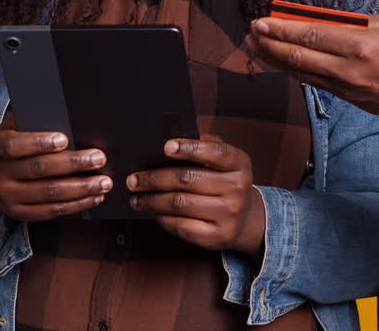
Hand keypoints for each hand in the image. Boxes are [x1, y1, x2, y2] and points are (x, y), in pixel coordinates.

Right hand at [0, 111, 110, 221]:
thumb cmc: (15, 146)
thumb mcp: (15, 128)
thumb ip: (34, 120)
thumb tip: (65, 112)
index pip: (14, 145)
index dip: (38, 142)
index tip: (64, 139)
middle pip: (39, 169)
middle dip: (73, 164)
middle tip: (99, 158)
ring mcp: (8, 196)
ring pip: (49, 193)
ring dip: (81, 188)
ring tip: (103, 182)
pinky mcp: (19, 213)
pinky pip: (51, 211)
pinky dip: (76, 205)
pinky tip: (94, 197)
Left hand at [125, 139, 264, 256]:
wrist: (245, 220)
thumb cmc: (225, 184)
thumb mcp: (224, 161)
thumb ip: (203, 147)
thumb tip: (170, 142)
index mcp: (239, 164)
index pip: (216, 152)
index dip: (190, 149)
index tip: (166, 146)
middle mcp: (237, 188)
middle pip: (188, 180)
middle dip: (155, 178)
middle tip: (134, 179)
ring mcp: (228, 214)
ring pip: (180, 204)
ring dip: (152, 200)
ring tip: (137, 197)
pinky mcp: (217, 236)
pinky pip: (181, 225)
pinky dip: (162, 218)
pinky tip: (153, 212)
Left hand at [250, 12, 378, 123]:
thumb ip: (359, 21)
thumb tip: (329, 20)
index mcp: (361, 45)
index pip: (312, 35)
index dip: (282, 28)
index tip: (262, 21)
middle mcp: (348, 69)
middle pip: (299, 56)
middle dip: (270, 43)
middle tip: (251, 32)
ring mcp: (345, 87)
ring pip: (301, 73)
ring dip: (275, 59)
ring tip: (254, 46)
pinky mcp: (346, 97)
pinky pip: (313, 82)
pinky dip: (293, 71)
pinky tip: (280, 62)